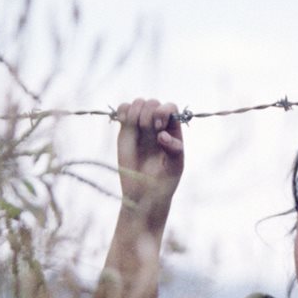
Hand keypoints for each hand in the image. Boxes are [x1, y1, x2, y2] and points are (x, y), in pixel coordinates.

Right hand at [115, 98, 183, 220]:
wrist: (143, 194)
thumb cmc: (164, 181)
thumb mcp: (175, 167)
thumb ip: (174, 150)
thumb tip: (162, 135)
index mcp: (173, 130)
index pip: (171, 108)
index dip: (164, 111)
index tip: (159, 126)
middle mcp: (157, 125)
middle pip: (153, 103)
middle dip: (149, 113)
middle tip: (148, 130)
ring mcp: (140, 126)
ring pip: (138, 103)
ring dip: (136, 111)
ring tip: (136, 128)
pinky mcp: (125, 130)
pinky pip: (123, 110)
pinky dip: (122, 111)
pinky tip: (123, 122)